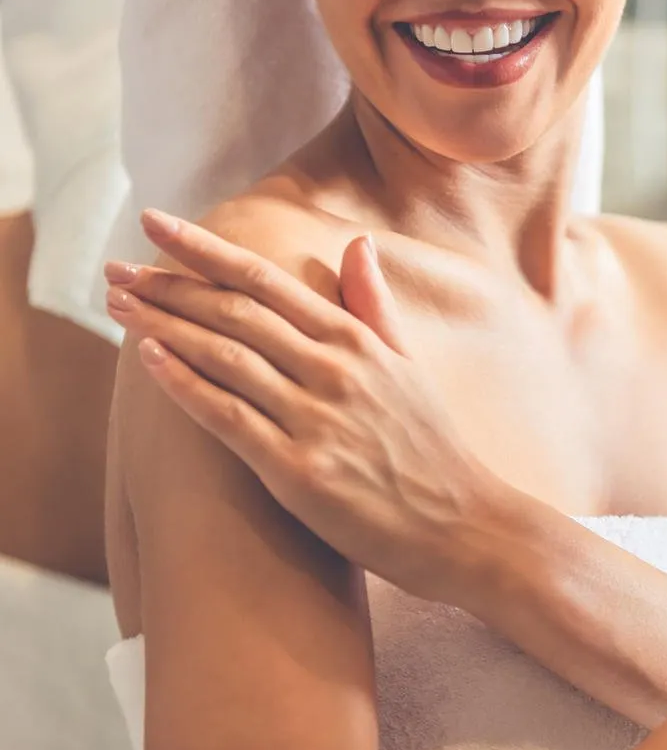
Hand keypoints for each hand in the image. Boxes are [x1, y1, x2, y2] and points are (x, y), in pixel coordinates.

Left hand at [104, 210, 508, 604]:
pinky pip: (229, 418)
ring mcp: (317, 419)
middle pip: (235, 311)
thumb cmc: (434, 449)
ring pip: (224, 357)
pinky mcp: (300, 471)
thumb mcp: (409, 367)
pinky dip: (185, 384)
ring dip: (163, 325)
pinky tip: (148, 358)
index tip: (156, 224)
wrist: (466, 525)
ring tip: (118, 302)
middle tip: (118, 267)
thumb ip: (374, 305)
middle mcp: (335, 370)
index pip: (266, 280)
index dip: (204, 249)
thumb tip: (359, 244)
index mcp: (358, 340)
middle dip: (169, 284)